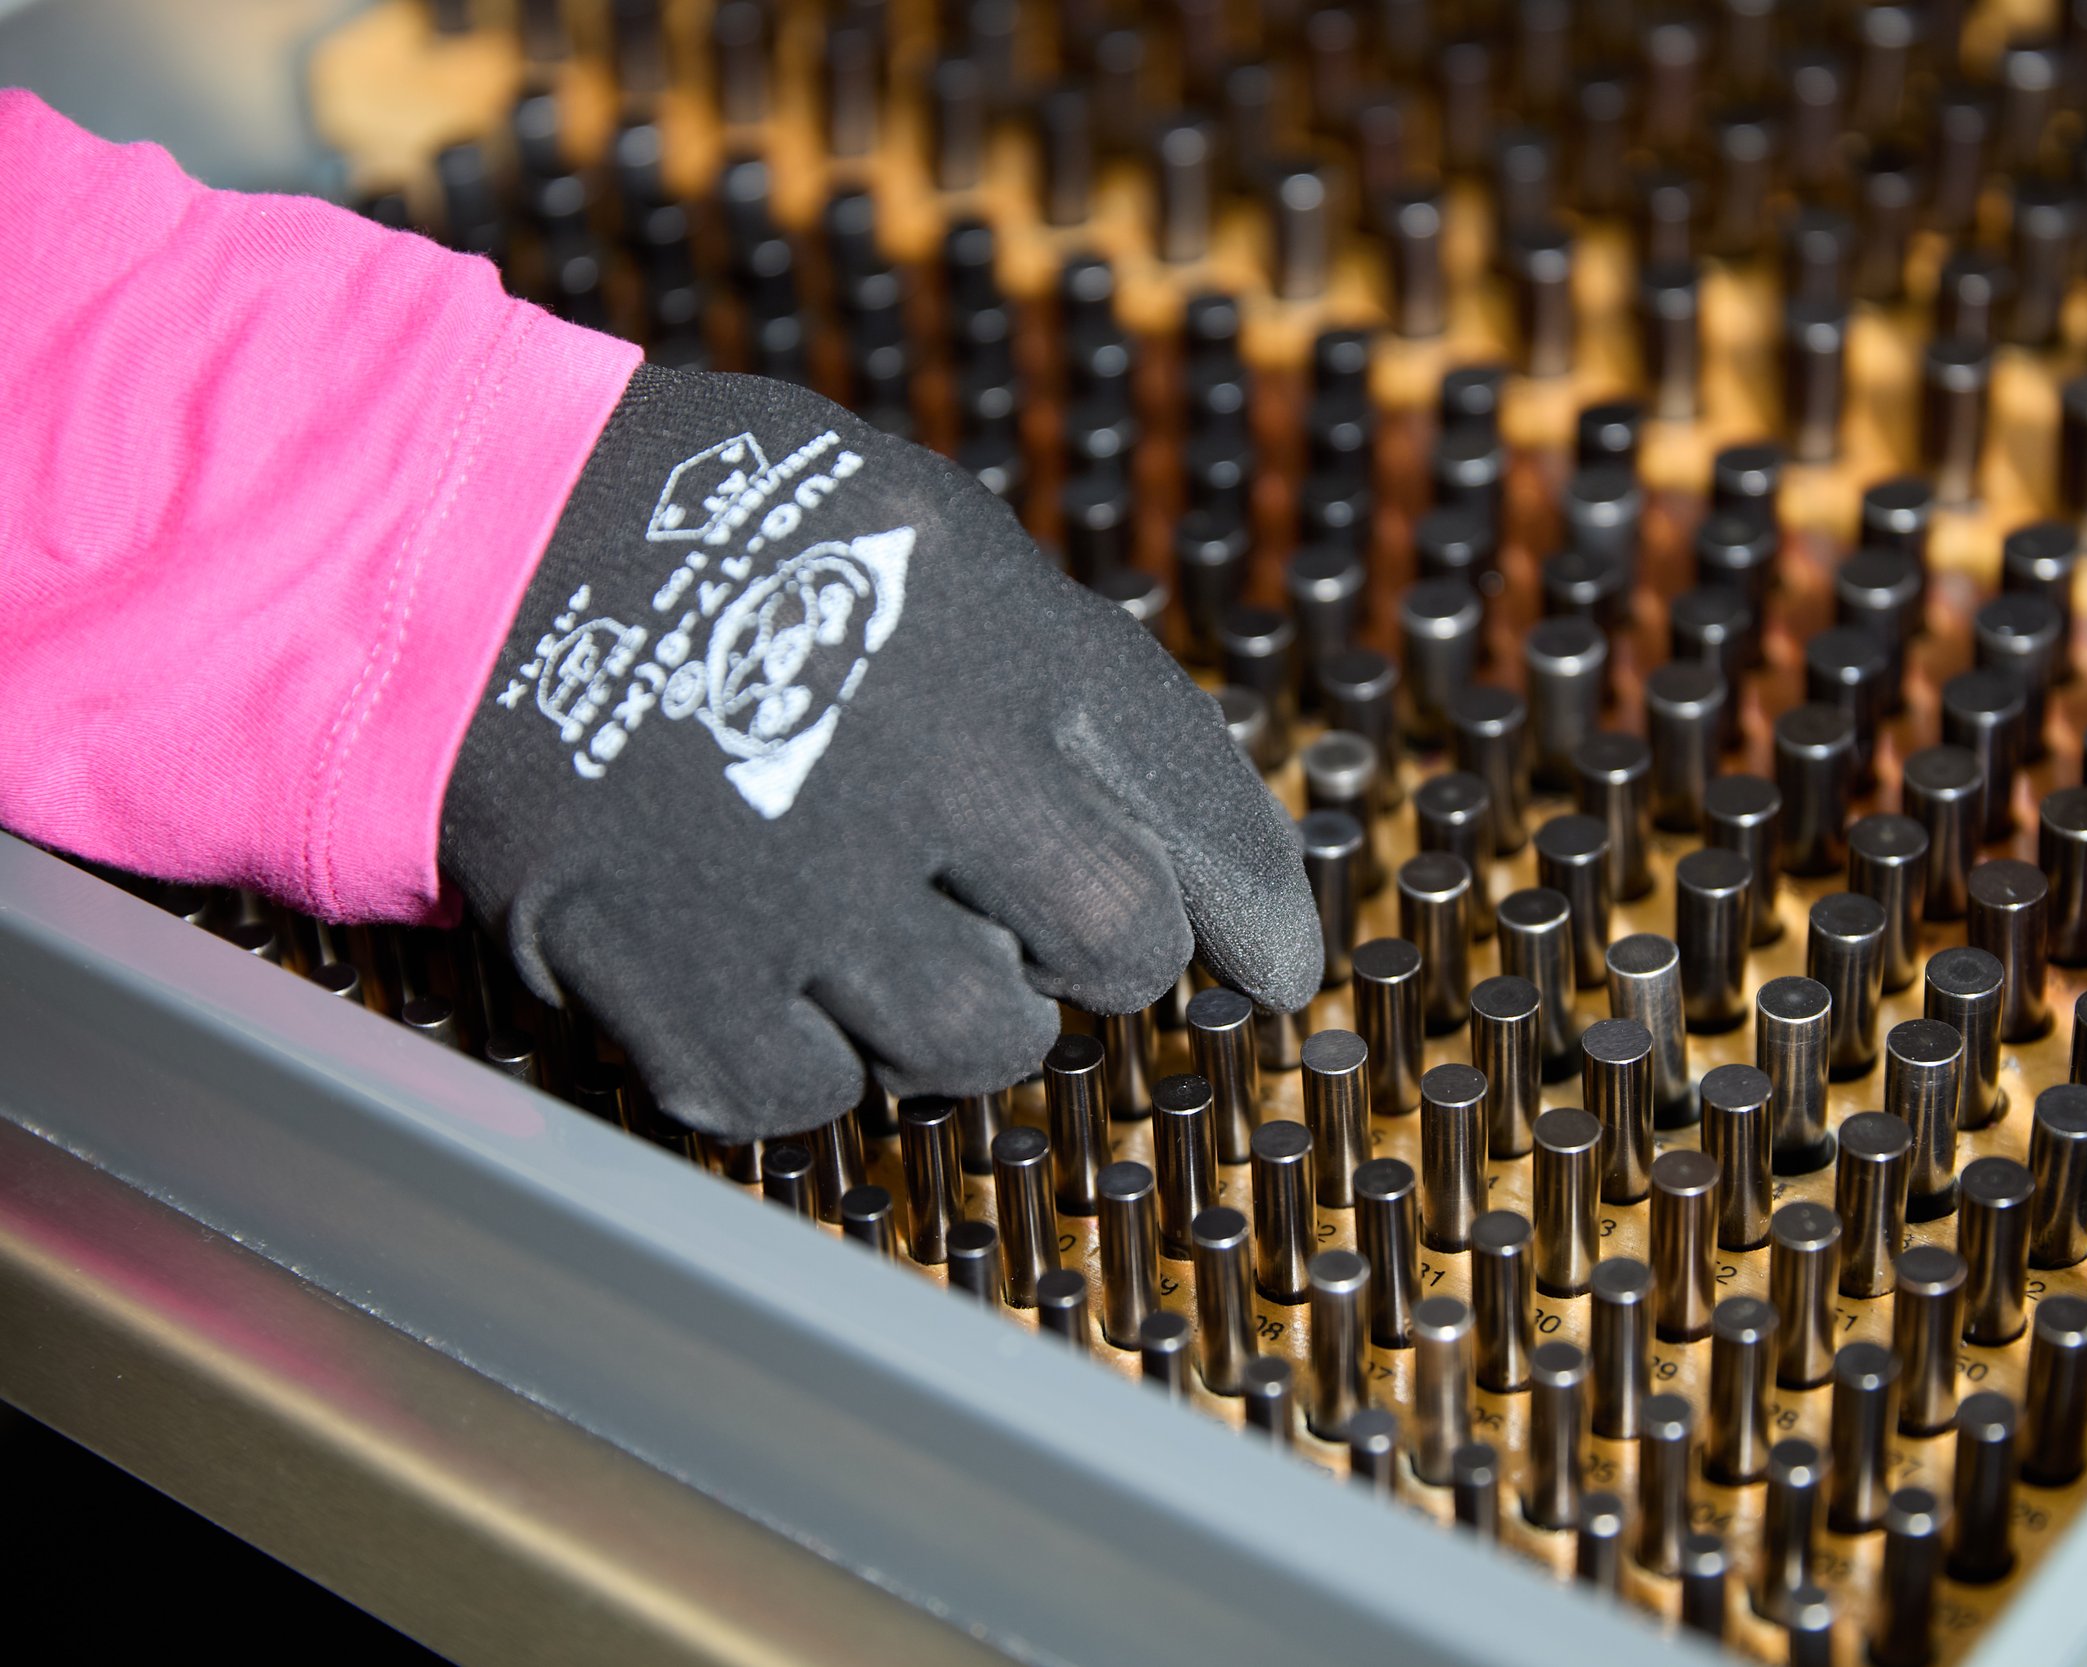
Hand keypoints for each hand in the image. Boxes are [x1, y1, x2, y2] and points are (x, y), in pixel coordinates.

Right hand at [443, 366, 1320, 1138]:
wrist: (475, 552)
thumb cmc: (726, 536)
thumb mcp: (931, 541)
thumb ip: (1060, 679)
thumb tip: (1182, 846)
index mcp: (1010, 651)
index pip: (1198, 808)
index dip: (1255, 904)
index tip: (1279, 970)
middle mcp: (935, 780)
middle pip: (1119, 948)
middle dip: (1107, 958)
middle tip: (1053, 942)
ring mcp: (810, 894)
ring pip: (978, 1045)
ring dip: (962, 1021)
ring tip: (893, 951)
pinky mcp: (689, 986)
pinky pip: (816, 1097)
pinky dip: (812, 1060)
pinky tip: (774, 979)